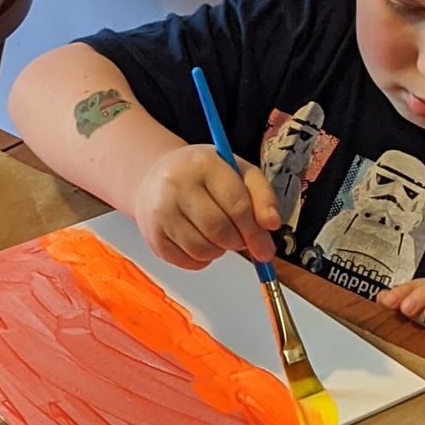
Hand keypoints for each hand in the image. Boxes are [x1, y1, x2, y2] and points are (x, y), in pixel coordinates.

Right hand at [134, 145, 281, 268]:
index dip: (255, 232)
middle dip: (237, 242)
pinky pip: (188, 261)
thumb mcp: (238, 173)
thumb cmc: (203, 177)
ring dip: (219, 251)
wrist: (155, 179)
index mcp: (204, 163)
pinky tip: (200, 240)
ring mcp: (161, 210)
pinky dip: (202, 259)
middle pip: (220, 230)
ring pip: (203, 250)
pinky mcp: (153, 234)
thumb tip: (271, 224)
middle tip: (240, 239)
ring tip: (217, 235)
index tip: (265, 248)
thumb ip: (262, 195)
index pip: (237, 205)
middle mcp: (177, 183)